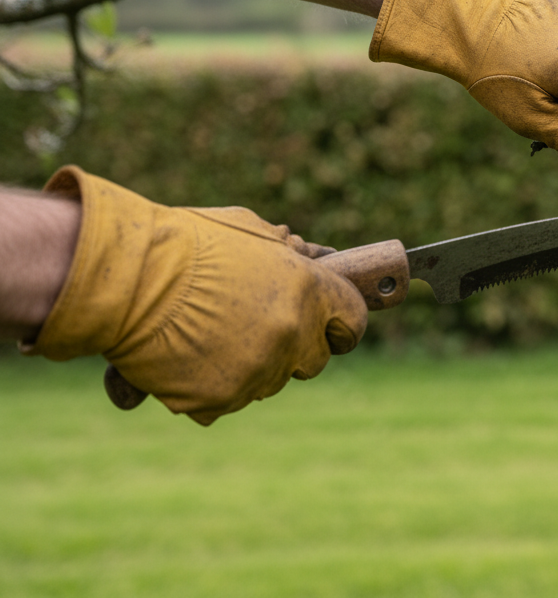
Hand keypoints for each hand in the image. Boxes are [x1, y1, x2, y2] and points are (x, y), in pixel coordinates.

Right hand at [22, 167, 368, 425]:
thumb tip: (317, 256)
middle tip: (257, 328)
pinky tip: (187, 359)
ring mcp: (259, 370)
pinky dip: (211, 388)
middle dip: (294, 348)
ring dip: (251, 366)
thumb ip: (289, 254)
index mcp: (309, 290)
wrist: (126, 275)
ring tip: (209, 335)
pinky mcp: (221, 398)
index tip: (333, 330)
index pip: (354, 321)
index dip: (343, 327)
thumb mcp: (250, 232)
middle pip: (313, 360)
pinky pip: (229, 402)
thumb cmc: (186, 243)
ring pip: (270, 382)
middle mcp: (292, 333)